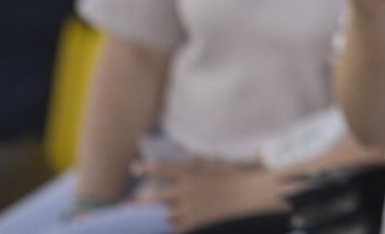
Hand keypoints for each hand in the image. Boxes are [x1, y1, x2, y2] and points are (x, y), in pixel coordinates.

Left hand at [138, 158, 276, 232]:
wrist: (249, 199)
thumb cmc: (239, 180)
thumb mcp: (220, 166)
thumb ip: (203, 163)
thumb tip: (193, 157)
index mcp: (191, 175)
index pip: (164, 169)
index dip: (148, 167)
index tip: (135, 167)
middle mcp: (185, 192)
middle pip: (157, 195)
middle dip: (147, 196)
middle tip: (139, 197)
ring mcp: (188, 209)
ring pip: (169, 214)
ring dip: (171, 212)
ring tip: (175, 211)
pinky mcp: (193, 224)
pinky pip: (178, 227)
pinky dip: (180, 224)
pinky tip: (185, 221)